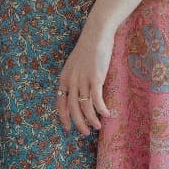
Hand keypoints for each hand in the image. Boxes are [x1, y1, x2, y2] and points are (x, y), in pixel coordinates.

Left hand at [56, 20, 115, 134]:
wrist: (96, 34)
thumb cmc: (88, 48)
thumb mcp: (76, 65)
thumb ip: (76, 78)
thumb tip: (81, 93)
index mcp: (64, 78)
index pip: (60, 103)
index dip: (63, 117)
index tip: (67, 128)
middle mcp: (71, 81)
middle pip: (72, 108)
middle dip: (79, 123)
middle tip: (85, 133)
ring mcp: (83, 80)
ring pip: (85, 106)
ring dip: (92, 119)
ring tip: (98, 127)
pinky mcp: (95, 78)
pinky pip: (97, 99)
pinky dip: (101, 109)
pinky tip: (107, 114)